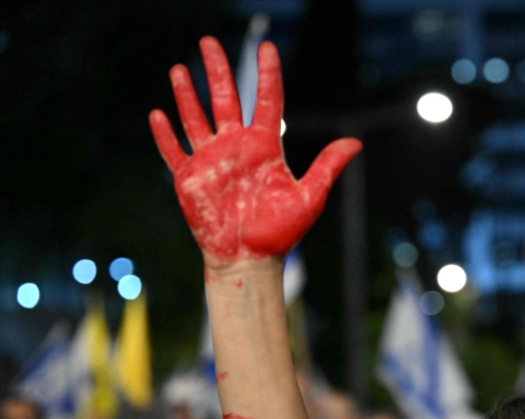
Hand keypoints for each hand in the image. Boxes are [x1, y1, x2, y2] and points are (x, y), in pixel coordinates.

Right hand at [149, 37, 360, 269]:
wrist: (251, 259)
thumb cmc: (281, 231)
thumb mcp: (310, 195)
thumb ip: (327, 166)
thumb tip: (356, 142)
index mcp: (266, 146)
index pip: (267, 101)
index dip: (267, 74)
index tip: (266, 48)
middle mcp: (237, 147)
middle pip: (226, 99)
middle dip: (217, 70)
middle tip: (209, 42)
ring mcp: (211, 160)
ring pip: (196, 118)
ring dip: (187, 95)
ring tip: (181, 69)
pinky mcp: (190, 178)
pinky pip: (174, 151)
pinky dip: (165, 134)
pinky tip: (158, 114)